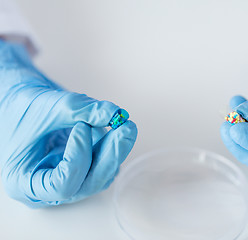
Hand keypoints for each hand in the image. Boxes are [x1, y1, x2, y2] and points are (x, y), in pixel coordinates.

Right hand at [0, 40, 136, 206]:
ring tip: (122, 123)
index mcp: (24, 182)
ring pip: (99, 175)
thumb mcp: (46, 106)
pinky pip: (101, 165)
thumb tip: (115, 113)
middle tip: (125, 127)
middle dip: (110, 154)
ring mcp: (65, 180)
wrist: (17, 101)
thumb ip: (81, 109)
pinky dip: (110, 147)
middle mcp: (46, 189)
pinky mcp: (80, 169)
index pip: (62, 185)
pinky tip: (115, 129)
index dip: (78, 157)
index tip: (82, 127)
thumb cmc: (19, 108)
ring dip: (114, 150)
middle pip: (88, 183)